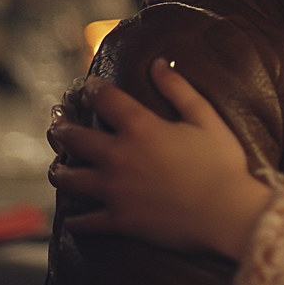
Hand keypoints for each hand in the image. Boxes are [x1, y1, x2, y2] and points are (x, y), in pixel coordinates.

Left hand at [48, 58, 272, 259]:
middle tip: (58, 122)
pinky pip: (85, 220)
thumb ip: (179, 89)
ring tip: (57, 167)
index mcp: (141, 128)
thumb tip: (158, 63)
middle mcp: (118, 157)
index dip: (93, 88)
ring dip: (58, 170)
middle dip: (62, 127)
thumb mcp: (206, 118)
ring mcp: (114, 191)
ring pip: (69, 180)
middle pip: (75, 138)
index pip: (106, 99)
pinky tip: (71, 218)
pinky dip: (75, 219)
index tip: (88, 85)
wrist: (227, 213)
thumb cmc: (222, 163)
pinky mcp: (118, 219)